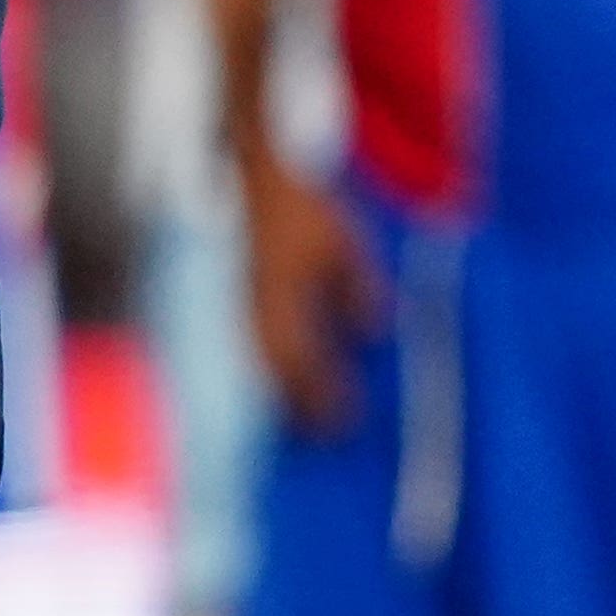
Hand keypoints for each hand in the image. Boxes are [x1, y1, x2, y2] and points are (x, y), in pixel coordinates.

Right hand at [239, 150, 389, 429]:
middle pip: (277, 372)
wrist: (258, 179)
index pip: (302, 361)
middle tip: (324, 435)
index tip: (345, 420)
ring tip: (303, 419)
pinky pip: (257, 345)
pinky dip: (274, 369)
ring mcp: (244, 306)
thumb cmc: (304, 209)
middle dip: (300, 405)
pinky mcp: (243, 300)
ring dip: (284, 392)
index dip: (324, 394)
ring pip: (263, 362)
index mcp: (283, 297)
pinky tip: (289, 378)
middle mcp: (258, 309)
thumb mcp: (343, 243)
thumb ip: (358, 287)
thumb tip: (373, 333)